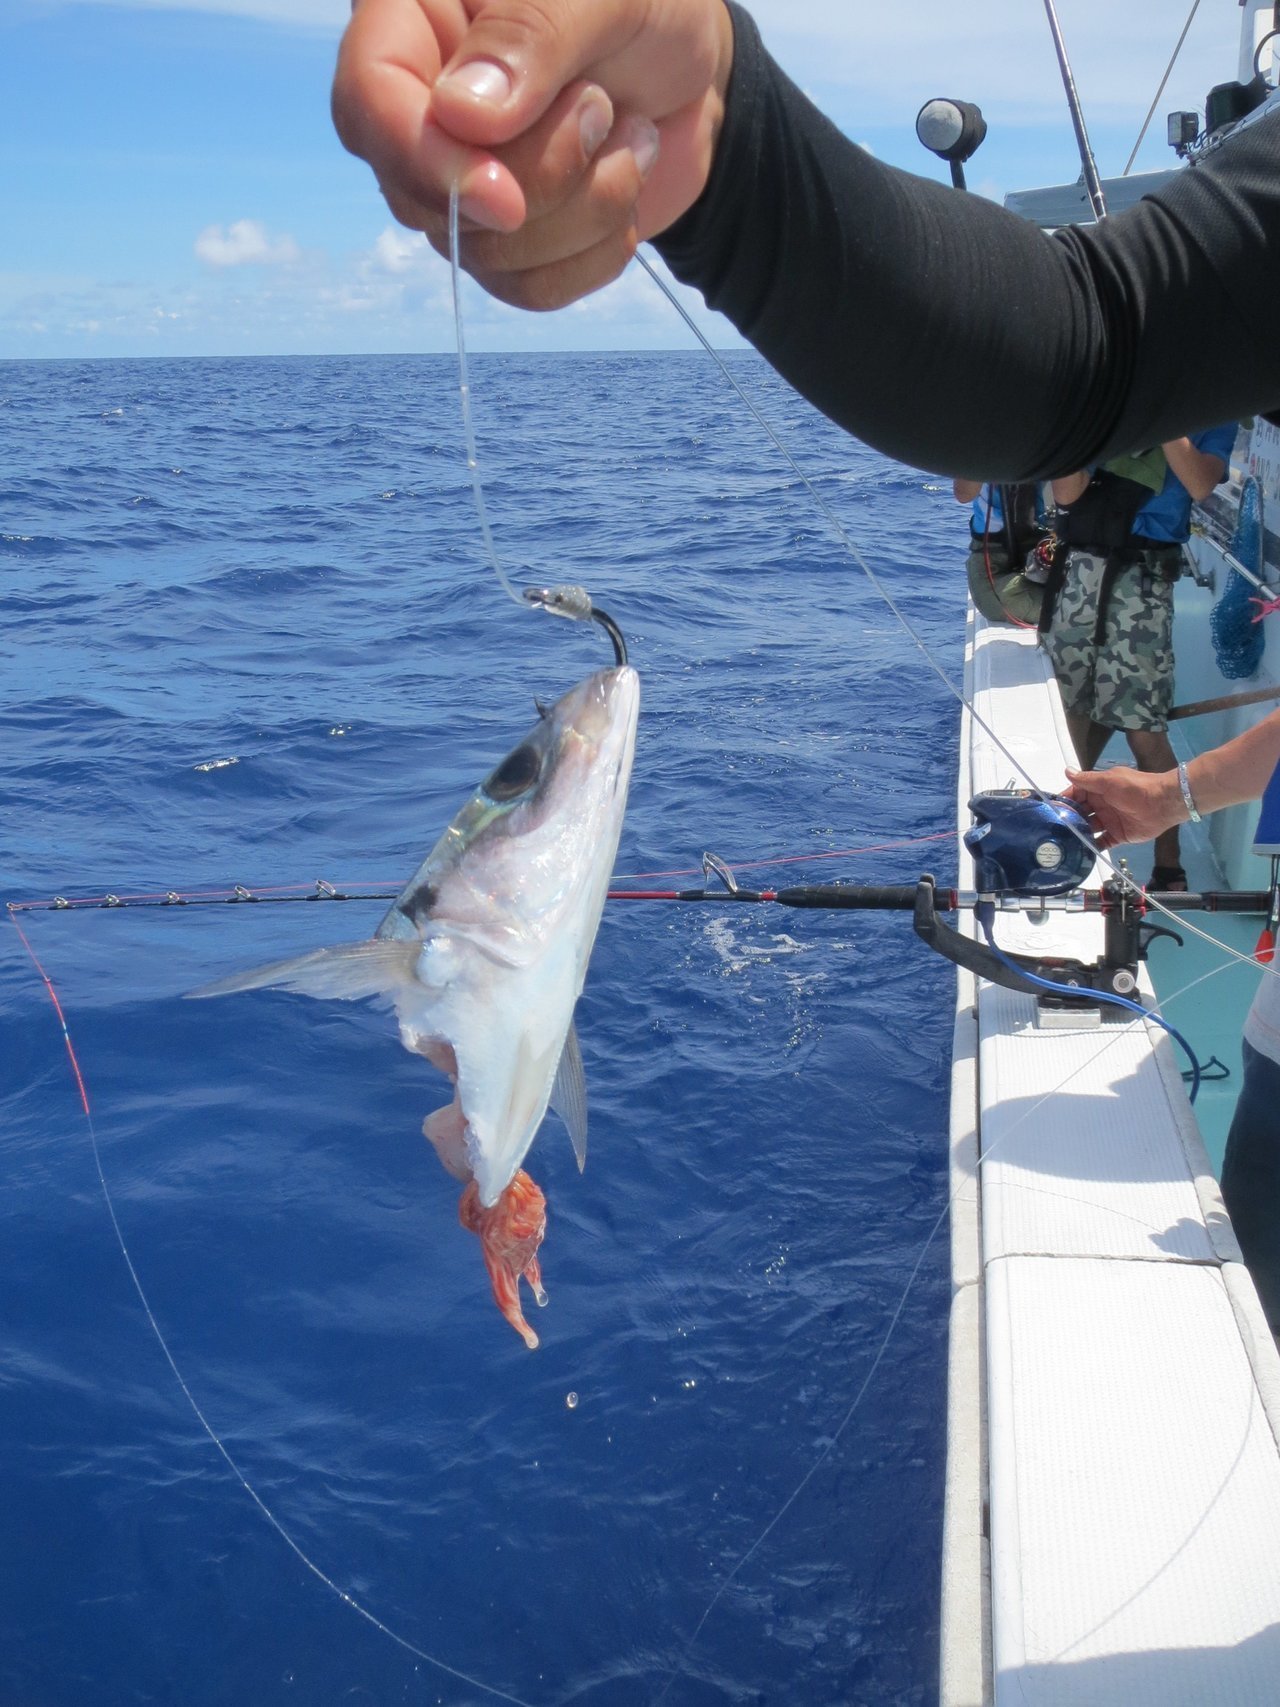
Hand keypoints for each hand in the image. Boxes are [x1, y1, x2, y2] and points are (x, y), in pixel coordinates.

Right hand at [331, 0, 733, 309]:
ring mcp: (460, 183)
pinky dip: (596, 254)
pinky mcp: (509, 241)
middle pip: (426, 199)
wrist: (695, 67)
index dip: (427, 163)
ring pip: (486, 255)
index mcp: (415, 19)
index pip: (369, 99)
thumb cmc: (644, 3)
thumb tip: (460, 118)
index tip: (506, 199)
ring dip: (584, 211)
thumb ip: (532, 33)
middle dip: (538, 180)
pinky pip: (530, 288)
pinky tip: (625, 184)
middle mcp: (421, 108)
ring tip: (630, 132)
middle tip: (602, 106)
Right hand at [1062, 764, 1182, 849]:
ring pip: (1088, 829)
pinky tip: (1080, 851)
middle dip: (1068, 820)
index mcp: (1098, 790)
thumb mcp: (1109, 781)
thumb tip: (1066, 771)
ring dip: (1077, 834)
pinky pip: (1101, 842)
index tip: (1049, 810)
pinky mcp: (1117, 836)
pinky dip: (1091, 847)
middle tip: (1052, 830)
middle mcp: (1101, 805)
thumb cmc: (1135, 788)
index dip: (1063, 801)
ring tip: (1062, 842)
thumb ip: (1087, 780)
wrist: (1162, 803)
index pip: (1075, 795)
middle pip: (1080, 814)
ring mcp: (1108, 821)